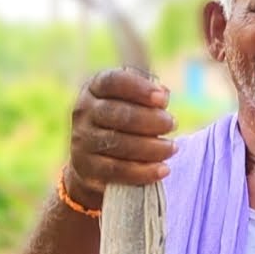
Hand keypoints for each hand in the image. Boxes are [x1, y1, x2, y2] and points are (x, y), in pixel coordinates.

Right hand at [66, 67, 177, 208]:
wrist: (94, 161)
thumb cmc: (123, 123)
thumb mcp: (132, 102)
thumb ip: (148, 94)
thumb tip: (162, 94)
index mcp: (95, 88)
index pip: (113, 82)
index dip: (139, 88)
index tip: (163, 100)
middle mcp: (84, 112)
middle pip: (118, 113)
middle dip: (150, 120)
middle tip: (172, 124)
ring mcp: (82, 140)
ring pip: (118, 143)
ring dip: (151, 147)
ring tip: (172, 148)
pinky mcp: (86, 167)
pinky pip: (116, 170)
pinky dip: (143, 171)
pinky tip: (162, 170)